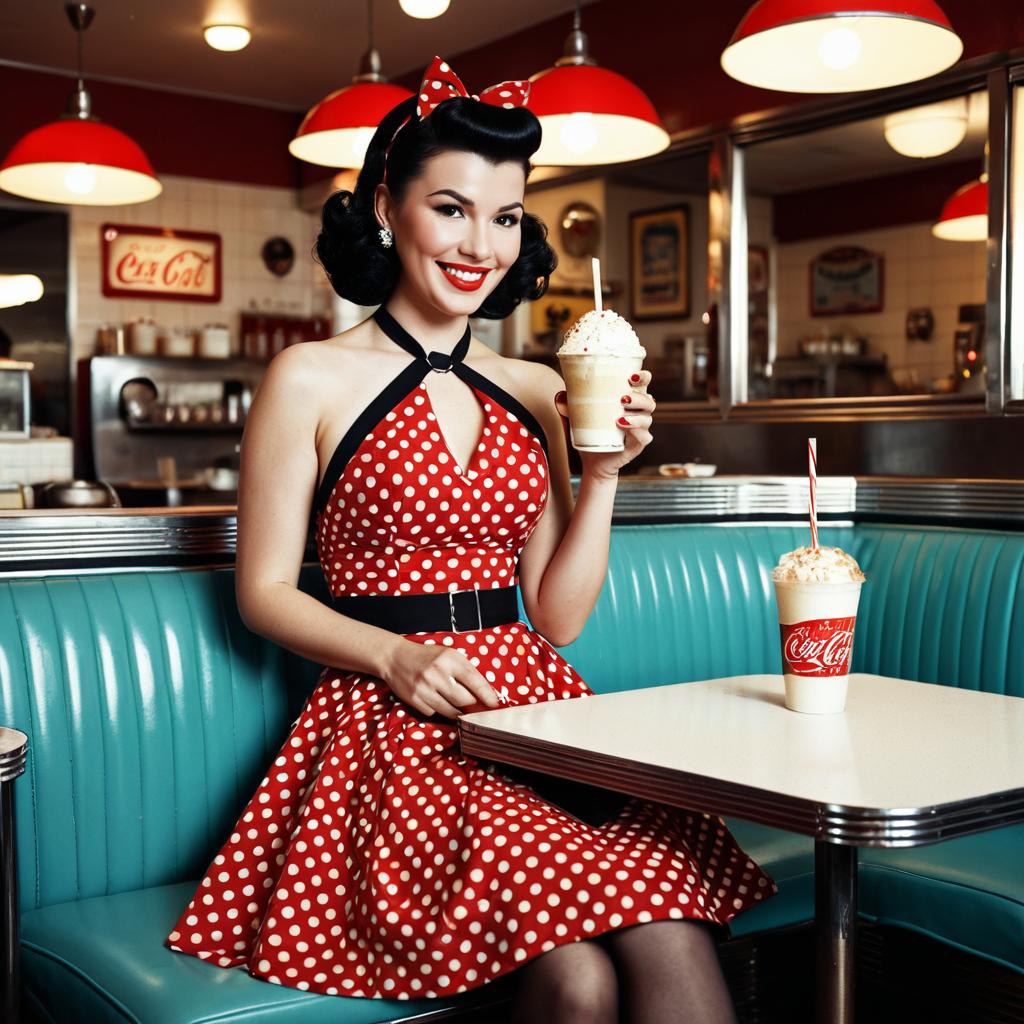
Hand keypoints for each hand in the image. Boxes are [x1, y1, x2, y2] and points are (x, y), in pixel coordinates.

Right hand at [381, 638, 500, 718]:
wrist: (395, 657)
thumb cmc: (427, 657)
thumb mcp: (448, 655)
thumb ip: (466, 671)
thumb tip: (487, 693)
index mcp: (449, 659)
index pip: (474, 680)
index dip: (487, 695)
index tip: (495, 704)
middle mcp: (437, 673)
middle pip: (464, 700)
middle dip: (472, 706)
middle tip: (475, 707)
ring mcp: (424, 688)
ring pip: (451, 711)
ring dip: (458, 711)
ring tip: (457, 705)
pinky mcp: (414, 700)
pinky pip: (434, 713)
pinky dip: (439, 710)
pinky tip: (435, 700)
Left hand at [554, 370, 655, 479]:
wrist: (593, 460)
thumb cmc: (591, 432)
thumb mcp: (578, 417)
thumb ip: (570, 407)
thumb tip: (559, 396)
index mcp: (629, 399)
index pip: (642, 384)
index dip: (642, 377)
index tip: (631, 376)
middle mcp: (639, 412)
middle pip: (648, 400)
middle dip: (638, 397)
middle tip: (623, 398)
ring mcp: (640, 429)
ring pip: (647, 418)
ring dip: (636, 416)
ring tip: (619, 418)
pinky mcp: (638, 444)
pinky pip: (644, 437)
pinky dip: (636, 432)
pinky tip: (624, 429)